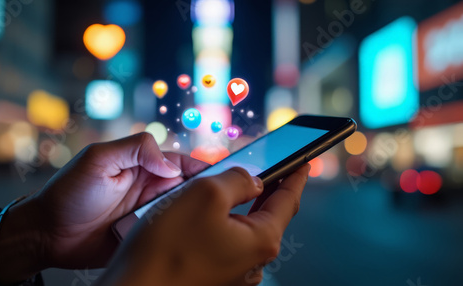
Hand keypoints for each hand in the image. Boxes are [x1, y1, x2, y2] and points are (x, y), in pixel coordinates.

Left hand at [0, 133, 208, 283]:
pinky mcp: (145, 236)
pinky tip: (197, 241)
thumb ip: (135, 148)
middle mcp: (151, 189)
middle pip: (190, 190)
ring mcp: (149, 215)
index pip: (183, 164)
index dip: (206, 168)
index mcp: (143, 167)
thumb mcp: (99, 159)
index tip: (229, 174)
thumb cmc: (68, 193)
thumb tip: (171, 162)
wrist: (48, 234)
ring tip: (218, 222)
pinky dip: (184, 237)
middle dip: (209, 194)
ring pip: (184, 214)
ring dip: (198, 216)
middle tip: (228, 202)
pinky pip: (170, 236)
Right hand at [99, 164, 309, 285]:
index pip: (289, 200)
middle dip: (266, 189)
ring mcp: (233, 273)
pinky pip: (226, 242)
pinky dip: (222, 223)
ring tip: (227, 188)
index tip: (304, 162)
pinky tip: (204, 214)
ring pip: (244, 228)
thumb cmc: (167, 245)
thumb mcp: (207, 193)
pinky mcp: (213, 276)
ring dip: (238, 206)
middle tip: (267, 168)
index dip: (296, 176)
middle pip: (267, 215)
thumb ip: (238, 179)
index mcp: (261, 240)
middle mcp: (252, 261)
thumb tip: (253, 181)